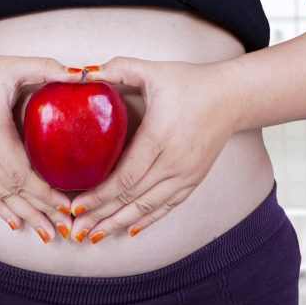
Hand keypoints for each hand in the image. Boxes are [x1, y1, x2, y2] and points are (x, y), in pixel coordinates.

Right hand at [0, 50, 84, 243]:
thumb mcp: (12, 65)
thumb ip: (47, 67)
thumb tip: (84, 74)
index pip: (21, 172)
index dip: (45, 192)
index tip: (68, 204)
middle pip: (13, 190)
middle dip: (42, 210)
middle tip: (68, 228)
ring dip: (26, 216)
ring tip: (50, 234)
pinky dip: (0, 210)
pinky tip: (17, 223)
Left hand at [67, 56, 239, 243]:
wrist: (230, 97)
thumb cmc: (188, 82)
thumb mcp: (152, 70)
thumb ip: (117, 68)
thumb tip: (82, 73)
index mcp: (159, 137)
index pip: (125, 176)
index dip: (99, 195)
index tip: (75, 205)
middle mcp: (174, 162)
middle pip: (132, 198)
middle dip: (101, 216)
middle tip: (74, 230)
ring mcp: (186, 174)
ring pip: (147, 207)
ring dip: (118, 224)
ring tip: (93, 236)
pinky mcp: (194, 180)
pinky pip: (167, 206)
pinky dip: (146, 220)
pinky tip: (128, 230)